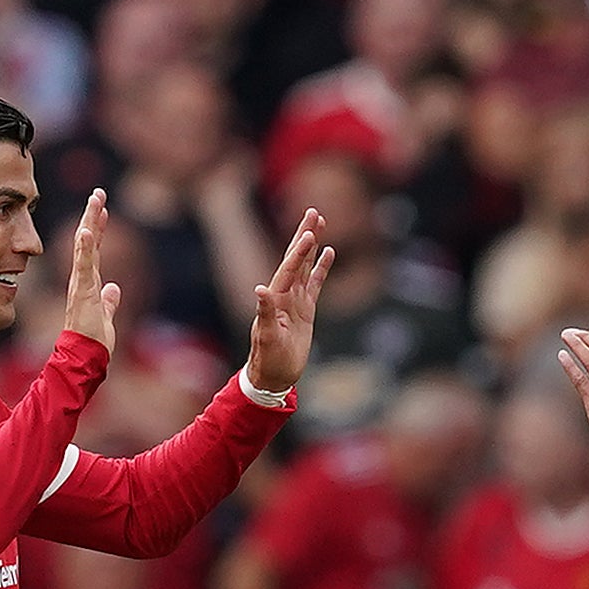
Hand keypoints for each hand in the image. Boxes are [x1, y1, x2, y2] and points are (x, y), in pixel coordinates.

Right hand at [64, 188, 123, 353]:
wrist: (85, 356)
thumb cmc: (93, 340)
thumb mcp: (106, 316)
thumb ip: (108, 301)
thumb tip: (114, 289)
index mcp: (89, 282)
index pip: (94, 250)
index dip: (98, 228)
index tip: (103, 209)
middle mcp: (83, 279)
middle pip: (88, 241)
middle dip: (93, 216)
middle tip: (98, 193)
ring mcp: (81, 283)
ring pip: (85, 247)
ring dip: (90, 222)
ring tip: (95, 201)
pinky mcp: (82, 291)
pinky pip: (83, 266)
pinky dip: (84, 248)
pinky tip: (85, 231)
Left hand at [245, 208, 334, 393]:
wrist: (273, 376)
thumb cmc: (269, 360)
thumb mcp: (268, 338)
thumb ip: (266, 313)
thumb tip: (260, 289)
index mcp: (276, 299)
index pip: (289, 269)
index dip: (299, 251)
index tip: (310, 233)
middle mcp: (284, 294)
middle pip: (296, 258)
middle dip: (304, 235)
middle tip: (313, 212)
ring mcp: (295, 300)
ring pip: (305, 266)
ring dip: (311, 245)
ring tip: (319, 223)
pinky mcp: (305, 310)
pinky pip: (315, 283)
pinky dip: (321, 267)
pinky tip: (328, 252)